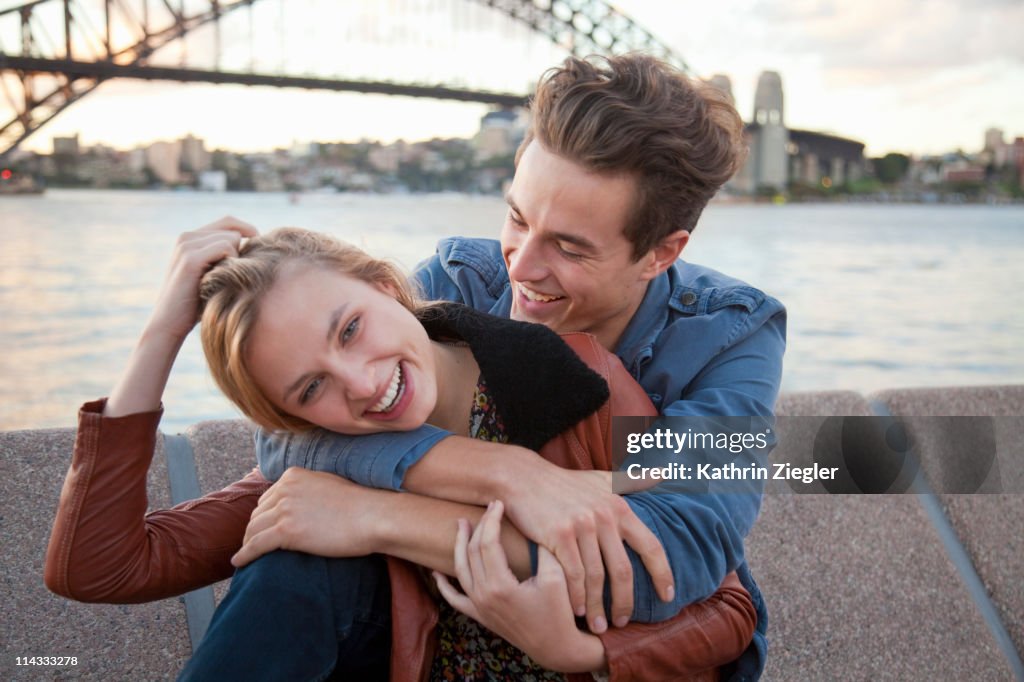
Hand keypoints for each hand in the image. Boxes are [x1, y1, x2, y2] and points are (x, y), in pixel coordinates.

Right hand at [148, 216, 256, 340]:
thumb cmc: (196, 304)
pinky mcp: (190, 258)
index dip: (247, 231)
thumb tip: (256, 245)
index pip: (228, 222)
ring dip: (236, 260)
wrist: (169, 324)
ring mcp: (186, 245)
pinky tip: (223, 280)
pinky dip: (231, 263)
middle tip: (233, 276)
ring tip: (223, 281)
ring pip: (232, 238)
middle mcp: (186, 237)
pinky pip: (226, 247)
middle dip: (241, 251)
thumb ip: (224, 257)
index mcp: (190, 238)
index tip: (255, 252)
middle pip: (233, 229)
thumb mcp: (211, 275)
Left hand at [231, 467, 391, 566]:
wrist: (372, 516)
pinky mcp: (285, 530)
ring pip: (253, 529)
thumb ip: (309, 490)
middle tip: (252, 544)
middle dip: (253, 529)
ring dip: (247, 543)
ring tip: (245, 555)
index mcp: (293, 476)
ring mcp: (284, 509)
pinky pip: (256, 545)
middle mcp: (284, 489)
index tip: (262, 528)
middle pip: (258, 513)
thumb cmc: (359, 505)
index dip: (263, 516)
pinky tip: (238, 562)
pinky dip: (245, 555)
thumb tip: (302, 503)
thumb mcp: (328, 485)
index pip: (267, 498)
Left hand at [433, 501, 605, 673]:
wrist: (556, 646)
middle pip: (473, 552)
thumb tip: (534, 521)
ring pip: (460, 570)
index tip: (499, 503)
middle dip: (479, 526)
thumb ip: (543, 548)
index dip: (492, 520)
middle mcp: (484, 596)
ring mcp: (479, 608)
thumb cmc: (560, 611)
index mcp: (500, 585)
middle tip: (488, 508)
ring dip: (459, 545)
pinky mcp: (480, 616)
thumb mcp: (556, 576)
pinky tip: (436, 574)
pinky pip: (456, 599)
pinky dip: (444, 586)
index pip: (488, 543)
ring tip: (461, 525)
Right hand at [500, 456, 673, 633]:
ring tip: (600, 625)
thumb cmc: (564, 483)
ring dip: (598, 606)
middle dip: (625, 601)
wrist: (523, 478)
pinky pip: (573, 575)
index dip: (662, 574)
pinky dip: (576, 596)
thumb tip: (662, 475)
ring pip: (596, 577)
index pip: (651, 546)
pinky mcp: (559, 535)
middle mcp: (604, 516)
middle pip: (623, 570)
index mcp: (619, 507)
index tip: (667, 596)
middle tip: (623, 621)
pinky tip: (578, 610)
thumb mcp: (601, 478)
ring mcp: (581, 526)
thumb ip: (632, 481)